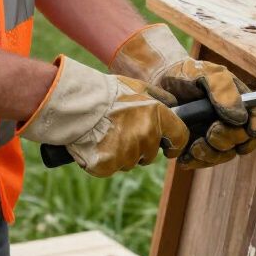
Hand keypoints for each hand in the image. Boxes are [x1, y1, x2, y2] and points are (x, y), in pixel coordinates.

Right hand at [19, 56, 188, 177]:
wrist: (75, 103)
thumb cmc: (107, 93)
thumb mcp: (138, 87)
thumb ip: (160, 98)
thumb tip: (174, 105)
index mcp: (157, 116)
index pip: (180, 137)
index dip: (175, 145)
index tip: (169, 148)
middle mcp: (146, 136)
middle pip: (150, 154)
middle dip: (140, 148)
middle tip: (122, 133)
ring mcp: (127, 152)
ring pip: (130, 162)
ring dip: (121, 154)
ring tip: (106, 136)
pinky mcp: (108, 165)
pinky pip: (112, 168)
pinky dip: (105, 161)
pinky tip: (97, 145)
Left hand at [110, 24, 255, 168]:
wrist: (158, 81)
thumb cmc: (186, 73)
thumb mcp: (205, 74)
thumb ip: (223, 90)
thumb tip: (241, 118)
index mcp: (238, 103)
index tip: (250, 132)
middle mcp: (228, 121)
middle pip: (240, 142)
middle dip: (227, 140)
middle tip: (211, 132)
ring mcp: (211, 136)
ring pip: (222, 156)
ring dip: (211, 155)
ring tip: (195, 146)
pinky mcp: (193, 145)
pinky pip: (201, 161)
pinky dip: (195, 161)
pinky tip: (184, 156)